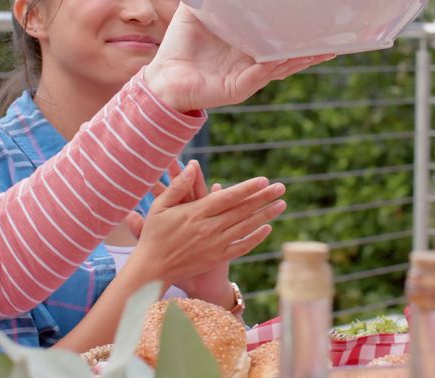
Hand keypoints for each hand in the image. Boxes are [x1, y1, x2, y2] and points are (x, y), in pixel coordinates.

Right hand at [124, 161, 284, 288]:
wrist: (152, 269)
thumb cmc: (153, 234)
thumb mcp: (159, 206)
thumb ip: (178, 186)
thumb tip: (192, 165)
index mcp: (195, 213)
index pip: (228, 198)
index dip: (247, 188)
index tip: (264, 180)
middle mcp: (208, 228)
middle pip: (242, 210)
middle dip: (264, 198)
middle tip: (281, 187)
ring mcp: (214, 244)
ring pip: (245, 227)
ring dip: (266, 215)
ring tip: (281, 204)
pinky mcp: (216, 258)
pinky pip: (241, 247)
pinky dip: (256, 237)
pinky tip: (268, 228)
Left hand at [144, 4, 333, 111]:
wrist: (161, 78)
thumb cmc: (178, 48)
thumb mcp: (193, 13)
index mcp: (246, 44)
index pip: (277, 35)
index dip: (296, 27)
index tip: (316, 14)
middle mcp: (253, 60)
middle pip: (289, 52)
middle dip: (312, 45)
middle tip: (336, 34)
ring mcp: (249, 75)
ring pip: (283, 64)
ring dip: (304, 56)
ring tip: (327, 47)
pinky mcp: (240, 87)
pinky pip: (264, 74)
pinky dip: (279, 65)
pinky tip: (295, 56)